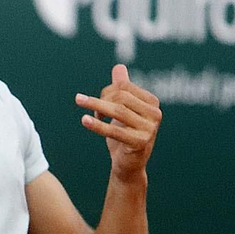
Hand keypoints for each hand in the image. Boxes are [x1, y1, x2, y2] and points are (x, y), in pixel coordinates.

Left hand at [76, 64, 161, 178]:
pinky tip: (84, 120)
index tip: (98, 104)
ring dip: (96, 106)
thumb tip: (118, 67)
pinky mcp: (140, 142)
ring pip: (118, 111)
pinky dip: (98, 125)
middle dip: (101, 100)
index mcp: (152, 102)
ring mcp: (150, 129)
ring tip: (79, 101)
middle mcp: (155, 114)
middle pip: (121, 97)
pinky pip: (115, 131)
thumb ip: (122, 89)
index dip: (106, 91)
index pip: (124, 87)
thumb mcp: (123, 111)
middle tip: (91, 108)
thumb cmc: (124, 135)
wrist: (128, 166)